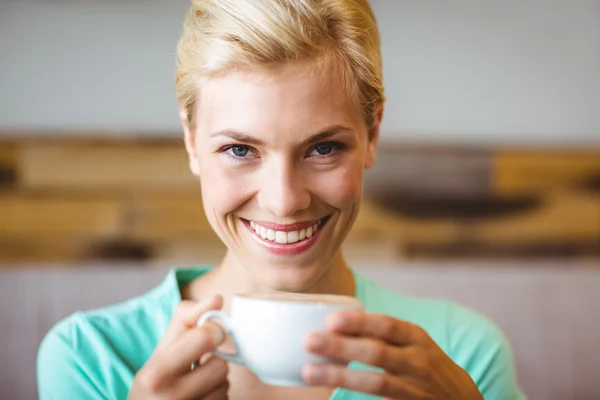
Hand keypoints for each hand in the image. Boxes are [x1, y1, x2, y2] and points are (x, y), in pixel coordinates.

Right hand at [129, 296, 228, 399]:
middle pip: (221, 366)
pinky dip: (217, 396)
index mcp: (158, 372)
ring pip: (225, 385)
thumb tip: (217, 299)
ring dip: (216, 382)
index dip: (214, 330)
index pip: (205, 337)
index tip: (210, 334)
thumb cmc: (155, 380)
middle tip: (201, 364)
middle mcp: (171, 397)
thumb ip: (187, 319)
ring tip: (196, 385)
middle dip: (214, 362)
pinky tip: (200, 397)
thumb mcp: (163, 349)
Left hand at [303, 312, 482, 399]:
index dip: (359, 323)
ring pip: (376, 382)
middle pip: (377, 353)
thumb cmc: (423, 364)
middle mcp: (419, 361)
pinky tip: (330, 393)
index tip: (331, 320)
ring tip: (309, 372)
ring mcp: (416, 388)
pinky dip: (354, 395)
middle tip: (309, 341)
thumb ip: (382, 336)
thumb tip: (331, 326)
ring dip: (340, 377)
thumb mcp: (412, 343)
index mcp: (416, 338)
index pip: (388, 325)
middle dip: (341, 347)